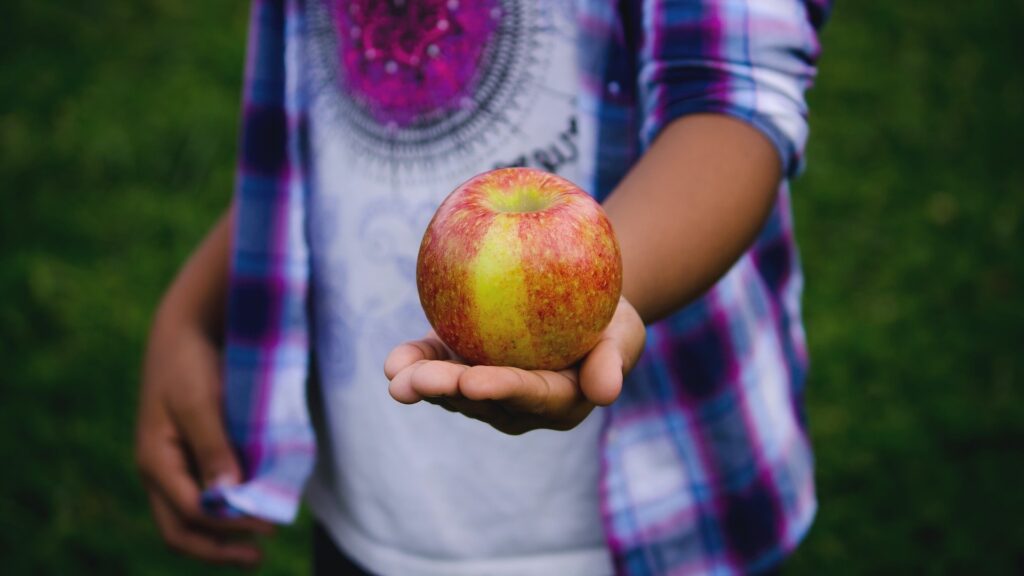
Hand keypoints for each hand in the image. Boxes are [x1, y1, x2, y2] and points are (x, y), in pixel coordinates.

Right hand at [135, 313, 273, 565]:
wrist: (187, 327)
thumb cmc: (190, 361)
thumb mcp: (200, 402)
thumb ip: (214, 448)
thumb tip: (226, 497)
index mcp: (155, 461)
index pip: (190, 513)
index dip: (228, 525)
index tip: (268, 526)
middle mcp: (161, 470)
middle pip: (181, 528)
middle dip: (218, 548)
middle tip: (258, 557)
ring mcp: (174, 464)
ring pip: (190, 516)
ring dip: (223, 533)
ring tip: (259, 540)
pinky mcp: (191, 453)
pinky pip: (202, 493)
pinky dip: (226, 508)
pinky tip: (254, 508)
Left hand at [384, 297, 644, 434]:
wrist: (583, 301)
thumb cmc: (610, 319)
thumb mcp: (624, 334)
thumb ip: (613, 361)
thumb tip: (606, 392)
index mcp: (558, 401)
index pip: (529, 395)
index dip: (501, 389)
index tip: (473, 382)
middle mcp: (518, 405)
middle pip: (481, 399)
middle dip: (447, 391)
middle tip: (415, 382)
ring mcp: (488, 388)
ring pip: (452, 391)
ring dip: (422, 383)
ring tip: (395, 375)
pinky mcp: (464, 365)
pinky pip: (437, 365)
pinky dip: (414, 362)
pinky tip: (393, 362)